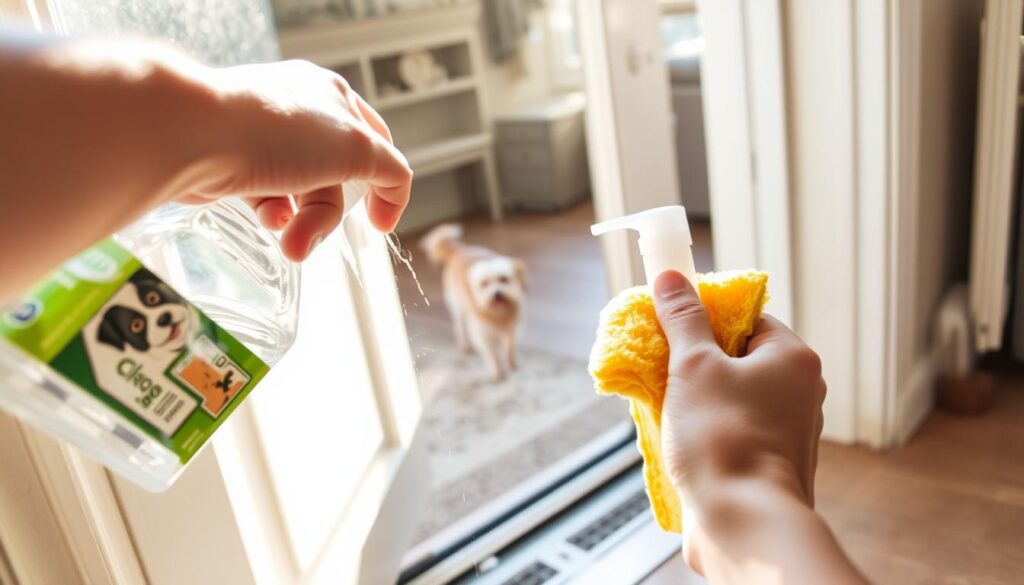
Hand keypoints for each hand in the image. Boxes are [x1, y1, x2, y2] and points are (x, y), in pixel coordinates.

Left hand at [180, 59, 411, 259]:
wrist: (190, 135)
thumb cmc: (275, 131)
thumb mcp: (355, 148)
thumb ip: (388, 169)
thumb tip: (394, 188)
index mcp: (333, 96)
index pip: (378, 142)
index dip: (388, 186)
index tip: (380, 225)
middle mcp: (300, 112)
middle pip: (338, 177)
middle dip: (328, 215)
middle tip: (312, 239)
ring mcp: (265, 136)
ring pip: (302, 191)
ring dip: (302, 222)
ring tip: (288, 241)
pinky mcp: (234, 159)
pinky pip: (268, 196)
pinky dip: (272, 213)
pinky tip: (266, 218)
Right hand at [652, 271, 859, 584]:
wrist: (743, 522)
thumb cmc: (723, 438)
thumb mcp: (693, 365)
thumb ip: (683, 319)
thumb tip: (672, 278)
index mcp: (793, 359)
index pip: (748, 317)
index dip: (706, 317)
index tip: (673, 326)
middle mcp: (800, 392)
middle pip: (738, 358)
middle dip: (695, 362)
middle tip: (661, 367)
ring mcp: (787, 432)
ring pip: (731, 397)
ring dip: (696, 399)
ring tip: (665, 407)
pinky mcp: (768, 464)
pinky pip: (731, 431)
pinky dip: (704, 431)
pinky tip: (678, 440)